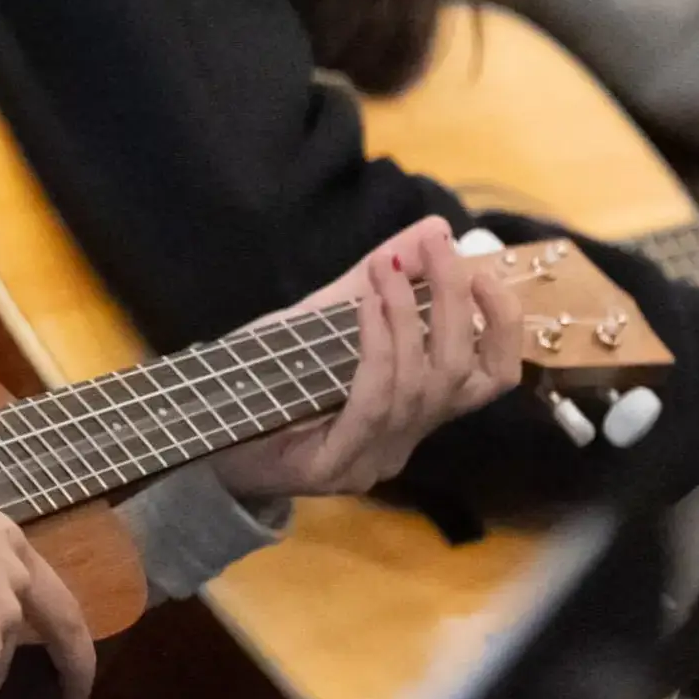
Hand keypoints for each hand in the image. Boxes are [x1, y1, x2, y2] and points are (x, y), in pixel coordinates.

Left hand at [214, 218, 517, 500]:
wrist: (195, 431)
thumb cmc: (263, 376)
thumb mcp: (325, 318)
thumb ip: (380, 281)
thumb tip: (433, 229)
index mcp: (413, 414)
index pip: (490, 379)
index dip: (503, 326)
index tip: (485, 270)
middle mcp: (402, 444)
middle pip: (461, 376)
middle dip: (454, 304)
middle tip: (435, 249)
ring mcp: (369, 461)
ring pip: (420, 390)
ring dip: (408, 316)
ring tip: (387, 267)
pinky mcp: (331, 470)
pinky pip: (372, 404)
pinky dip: (377, 346)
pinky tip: (367, 304)